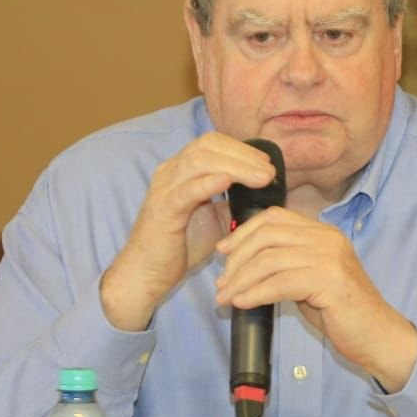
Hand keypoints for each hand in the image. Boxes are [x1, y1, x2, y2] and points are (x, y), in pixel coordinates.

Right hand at [100, 133, 275, 331]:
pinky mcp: (163, 210)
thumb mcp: (214, 219)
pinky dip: (208, 183)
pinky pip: (186, 191)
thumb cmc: (180, 246)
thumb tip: (263, 195)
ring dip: (235, 166)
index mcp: (181, 170)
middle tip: (270, 171)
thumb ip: (232, 203)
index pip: (212, 143)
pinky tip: (228, 182)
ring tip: (261, 178)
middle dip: (243, 154)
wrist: (147, 273)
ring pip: (199, 162)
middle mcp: (170, 172)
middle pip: (207, 146)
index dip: (241, 149)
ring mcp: (164, 189)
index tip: (267, 163)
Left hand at [214, 207, 416, 390]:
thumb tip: (243, 264)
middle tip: (222, 283)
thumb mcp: (310, 279)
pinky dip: (256, 293)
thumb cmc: (341, 312)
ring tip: (226, 297)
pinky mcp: (330, 281)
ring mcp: (330, 257)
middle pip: (268, 235)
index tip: (223, 251)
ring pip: (270, 259)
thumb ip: (285, 264)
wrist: (378, 336)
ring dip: (240, 280)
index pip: (274, 217)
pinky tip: (242, 303)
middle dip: (237, 258)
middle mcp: (327, 238)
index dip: (243, 232)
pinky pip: (280, 282)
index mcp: (323, 232)